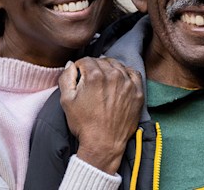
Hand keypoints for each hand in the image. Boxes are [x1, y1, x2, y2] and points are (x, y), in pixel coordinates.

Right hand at [59, 57, 143, 173]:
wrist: (103, 143)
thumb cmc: (84, 123)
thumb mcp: (66, 100)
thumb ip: (66, 77)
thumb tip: (70, 65)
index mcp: (95, 75)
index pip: (86, 60)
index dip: (80, 66)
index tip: (79, 74)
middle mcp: (113, 75)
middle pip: (101, 61)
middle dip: (94, 67)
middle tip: (90, 80)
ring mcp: (127, 83)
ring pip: (117, 65)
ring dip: (109, 69)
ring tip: (104, 80)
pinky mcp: (137, 92)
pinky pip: (133, 73)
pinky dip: (126, 73)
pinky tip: (120, 80)